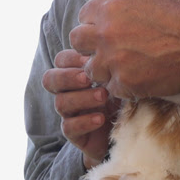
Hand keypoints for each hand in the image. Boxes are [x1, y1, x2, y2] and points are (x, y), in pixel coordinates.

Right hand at [43, 49, 120, 167]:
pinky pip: (69, 127)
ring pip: (61, 103)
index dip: (71, 58)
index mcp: (75, 74)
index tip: (91, 59)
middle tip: (88, 78)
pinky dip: (84, 122)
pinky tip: (101, 118)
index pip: (61, 60)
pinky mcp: (73, 133)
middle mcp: (67, 92)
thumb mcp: (119, 77)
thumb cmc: (123, 96)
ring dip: (82, 98)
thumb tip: (113, 46)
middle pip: (50, 79)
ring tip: (103, 97)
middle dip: (67, 77)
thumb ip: (112, 63)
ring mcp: (69, 113)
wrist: (129, 130)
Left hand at [71, 0, 179, 102]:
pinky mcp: (125, 84)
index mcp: (111, 10)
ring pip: (90, 69)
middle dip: (89, 45)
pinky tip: (137, 79)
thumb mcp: (149, 1)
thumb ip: (123, 7)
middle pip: (76, 41)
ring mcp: (113, 61)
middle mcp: (106, 35)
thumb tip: (112, 10)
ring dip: (104, 69)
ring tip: (124, 67)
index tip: (102, 29)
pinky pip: (111, 88)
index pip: (83, 16)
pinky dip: (122, 86)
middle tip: (106, 50)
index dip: (92, 23)